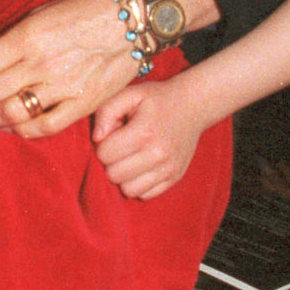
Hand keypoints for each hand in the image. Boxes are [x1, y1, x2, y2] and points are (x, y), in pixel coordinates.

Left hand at [0, 0, 141, 134]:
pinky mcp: (84, 104)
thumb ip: (4, 40)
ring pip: (9, 115)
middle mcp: (42, 64)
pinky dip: (18, 131)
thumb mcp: (38, 13)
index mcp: (27, 36)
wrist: (136, 16)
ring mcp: (64, 87)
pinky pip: (43, 127)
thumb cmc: (83, 8)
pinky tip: (3, 128)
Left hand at [91, 76, 204, 198]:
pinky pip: (145, 195)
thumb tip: (96, 138)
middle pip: (114, 175)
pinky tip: (142, 167)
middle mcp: (158, 154)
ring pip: (128, 190)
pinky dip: (139, 184)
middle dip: (111, 161)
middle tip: (122, 146)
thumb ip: (106, 112)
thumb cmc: (156, 100)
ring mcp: (169, 169)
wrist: (193, 106)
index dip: (103, 145)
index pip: (104, 154)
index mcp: (144, 132)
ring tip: (130, 158)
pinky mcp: (175, 178)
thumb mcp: (129, 94)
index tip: (114, 134)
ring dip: (124, 176)